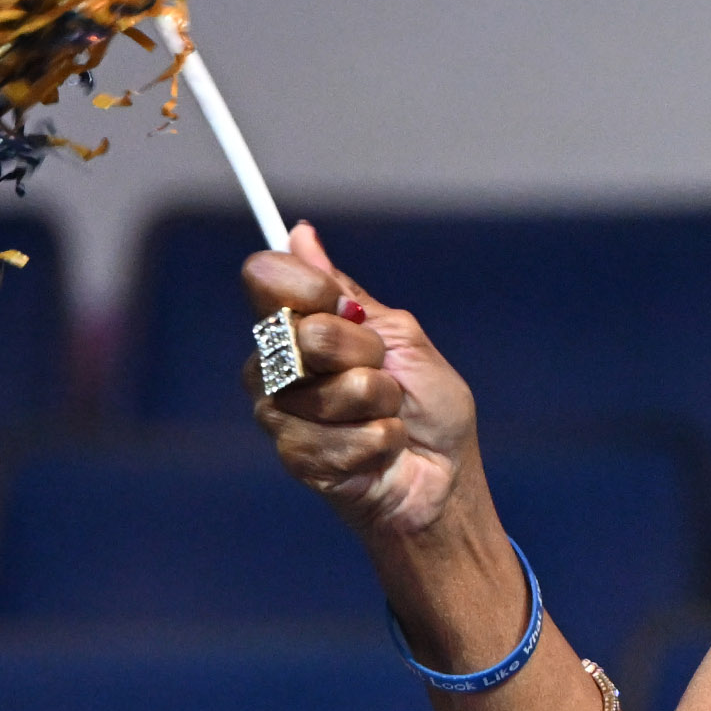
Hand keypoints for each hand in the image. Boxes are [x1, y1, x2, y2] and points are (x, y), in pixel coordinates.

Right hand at [243, 224, 479, 537]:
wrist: (445, 476)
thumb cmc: (431, 407)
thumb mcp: (403, 338)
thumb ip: (348, 295)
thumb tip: (300, 233)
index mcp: (304, 324)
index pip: (265, 278)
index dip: (302, 285)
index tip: (343, 305)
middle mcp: (280, 363)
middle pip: (302, 333)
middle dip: (365, 355)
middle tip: (386, 376)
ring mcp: (280, 411)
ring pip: (325, 390)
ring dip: (377, 404)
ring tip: (387, 418)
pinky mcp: (293, 456)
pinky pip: (333, 438)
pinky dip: (376, 442)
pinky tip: (380, 451)